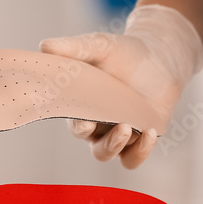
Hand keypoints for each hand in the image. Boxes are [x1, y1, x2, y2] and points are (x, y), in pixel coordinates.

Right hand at [39, 4, 202, 168]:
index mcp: (82, 108)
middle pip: (96, 147)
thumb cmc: (122, 53)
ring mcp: (119, 136)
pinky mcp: (141, 140)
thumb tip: (44, 46)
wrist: (157, 58)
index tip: (85, 120)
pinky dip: (142, 151)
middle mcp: (98, 127)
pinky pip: (134, 157)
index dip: (79, 125)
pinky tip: (151, 133)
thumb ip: (74, 48)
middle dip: (106, 142)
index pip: (76, 124)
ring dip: (119, 145)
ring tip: (130, 128)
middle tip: (120, 126)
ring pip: (111, 153)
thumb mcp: (99, 46)